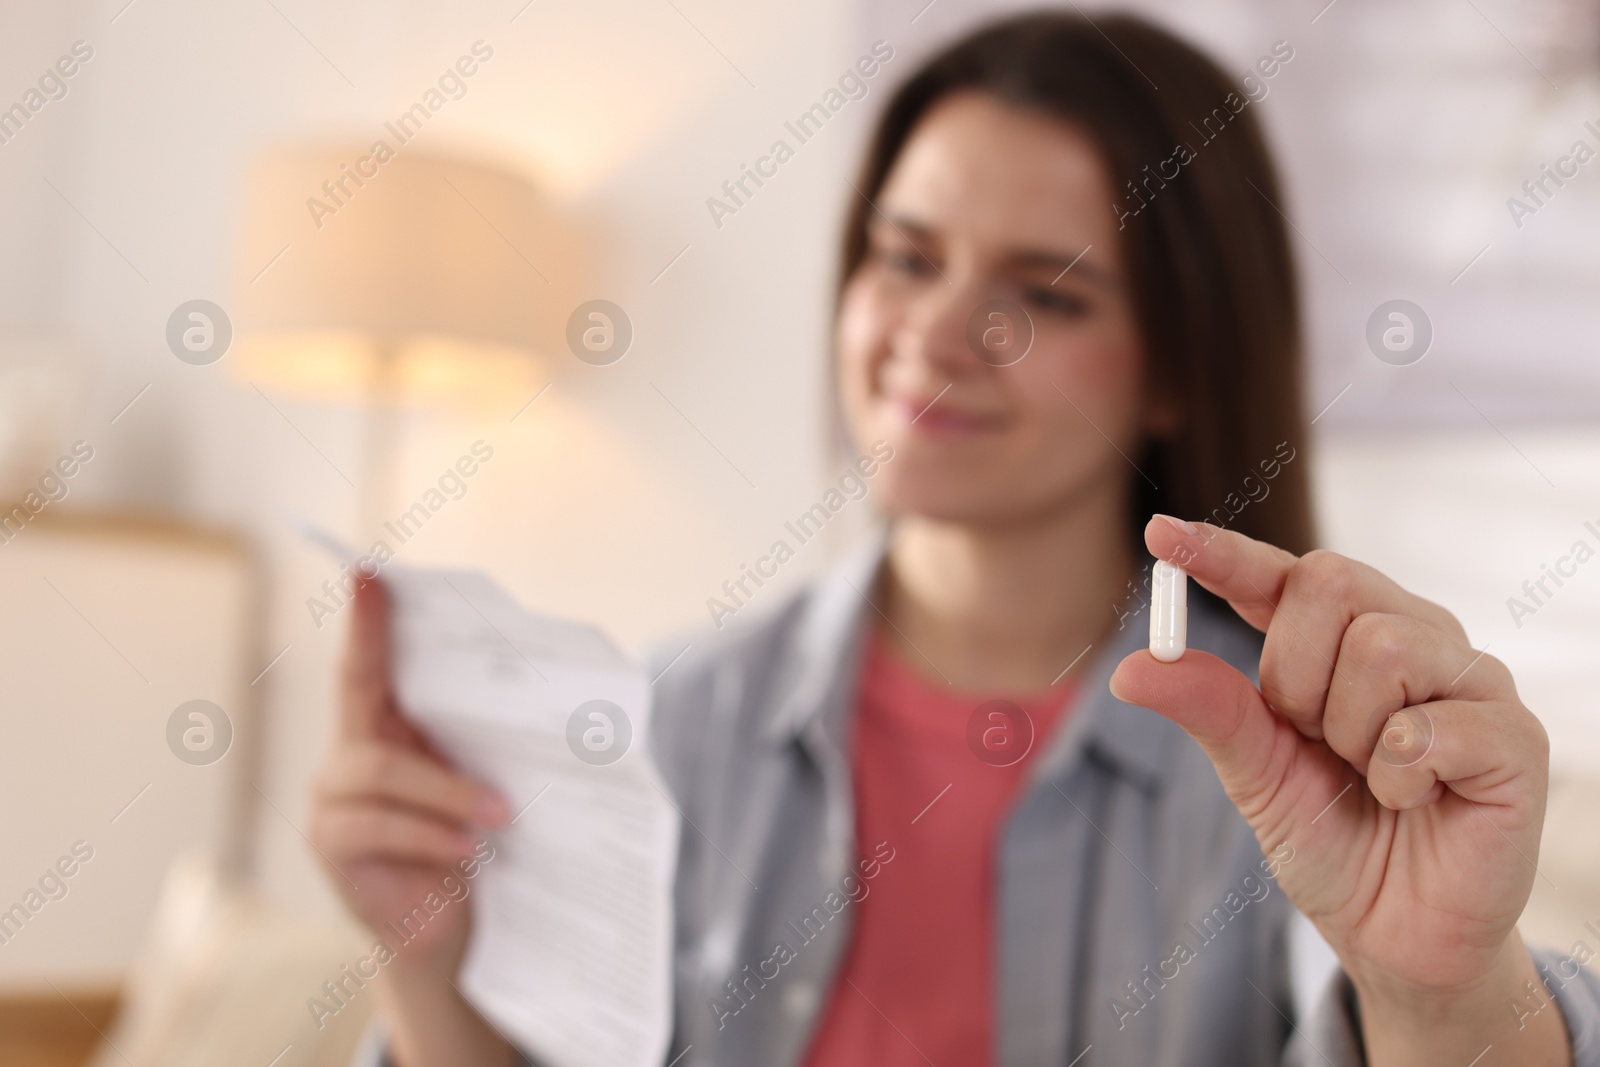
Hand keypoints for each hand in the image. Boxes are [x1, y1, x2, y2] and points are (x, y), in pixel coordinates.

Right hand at [308, 576, 508, 979]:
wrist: (449, 933)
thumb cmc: (469, 847)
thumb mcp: (478, 785)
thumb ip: (479, 743)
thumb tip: (539, 698)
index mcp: (382, 731)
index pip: (366, 666)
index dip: (367, 619)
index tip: (368, 571)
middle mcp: (346, 757)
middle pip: (362, 698)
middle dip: (392, 669)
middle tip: (440, 674)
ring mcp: (330, 801)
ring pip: (383, 771)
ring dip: (448, 791)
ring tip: (497, 816)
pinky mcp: (332, 846)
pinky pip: (377, 826)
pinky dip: (429, 834)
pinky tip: (465, 851)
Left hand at [1110, 515, 1568, 1065]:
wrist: (1395, 933)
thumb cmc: (1333, 839)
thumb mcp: (1254, 774)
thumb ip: (1208, 710)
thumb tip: (1129, 668)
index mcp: (1342, 639)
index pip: (1282, 573)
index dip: (1223, 552)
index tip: (1163, 536)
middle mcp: (1413, 637)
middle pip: (1330, 585)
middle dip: (1295, 676)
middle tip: (1317, 741)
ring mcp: (1470, 682)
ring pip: (1383, 646)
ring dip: (1351, 732)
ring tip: (1371, 776)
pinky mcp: (1513, 738)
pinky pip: (1431, 726)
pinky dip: (1398, 776)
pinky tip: (1412, 800)